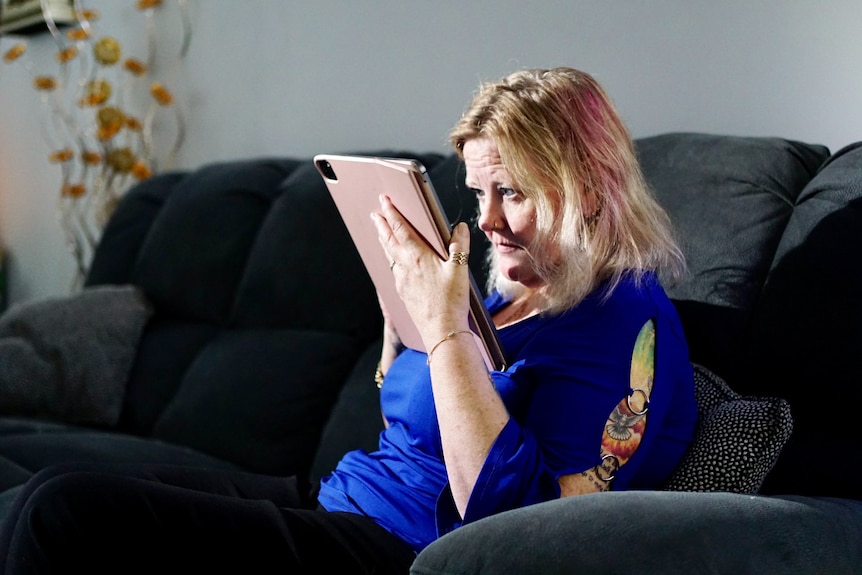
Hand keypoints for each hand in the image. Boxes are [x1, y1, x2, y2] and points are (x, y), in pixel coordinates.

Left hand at [371, 194, 471, 346]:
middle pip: (389, 240)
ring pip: (389, 255)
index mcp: (418, 257)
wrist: (441, 330)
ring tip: (381, 231)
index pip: (401, 229)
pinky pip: (394, 269)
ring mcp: (402, 280)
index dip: (392, 213)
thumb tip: (459, 227)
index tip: (384, 201)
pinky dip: (391, 258)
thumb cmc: (451, 302)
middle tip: (375, 213)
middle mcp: (405, 267)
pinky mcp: (404, 292)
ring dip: (384, 240)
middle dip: (382, 224)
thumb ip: (459, 246)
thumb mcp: (460, 270)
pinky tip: (394, 260)